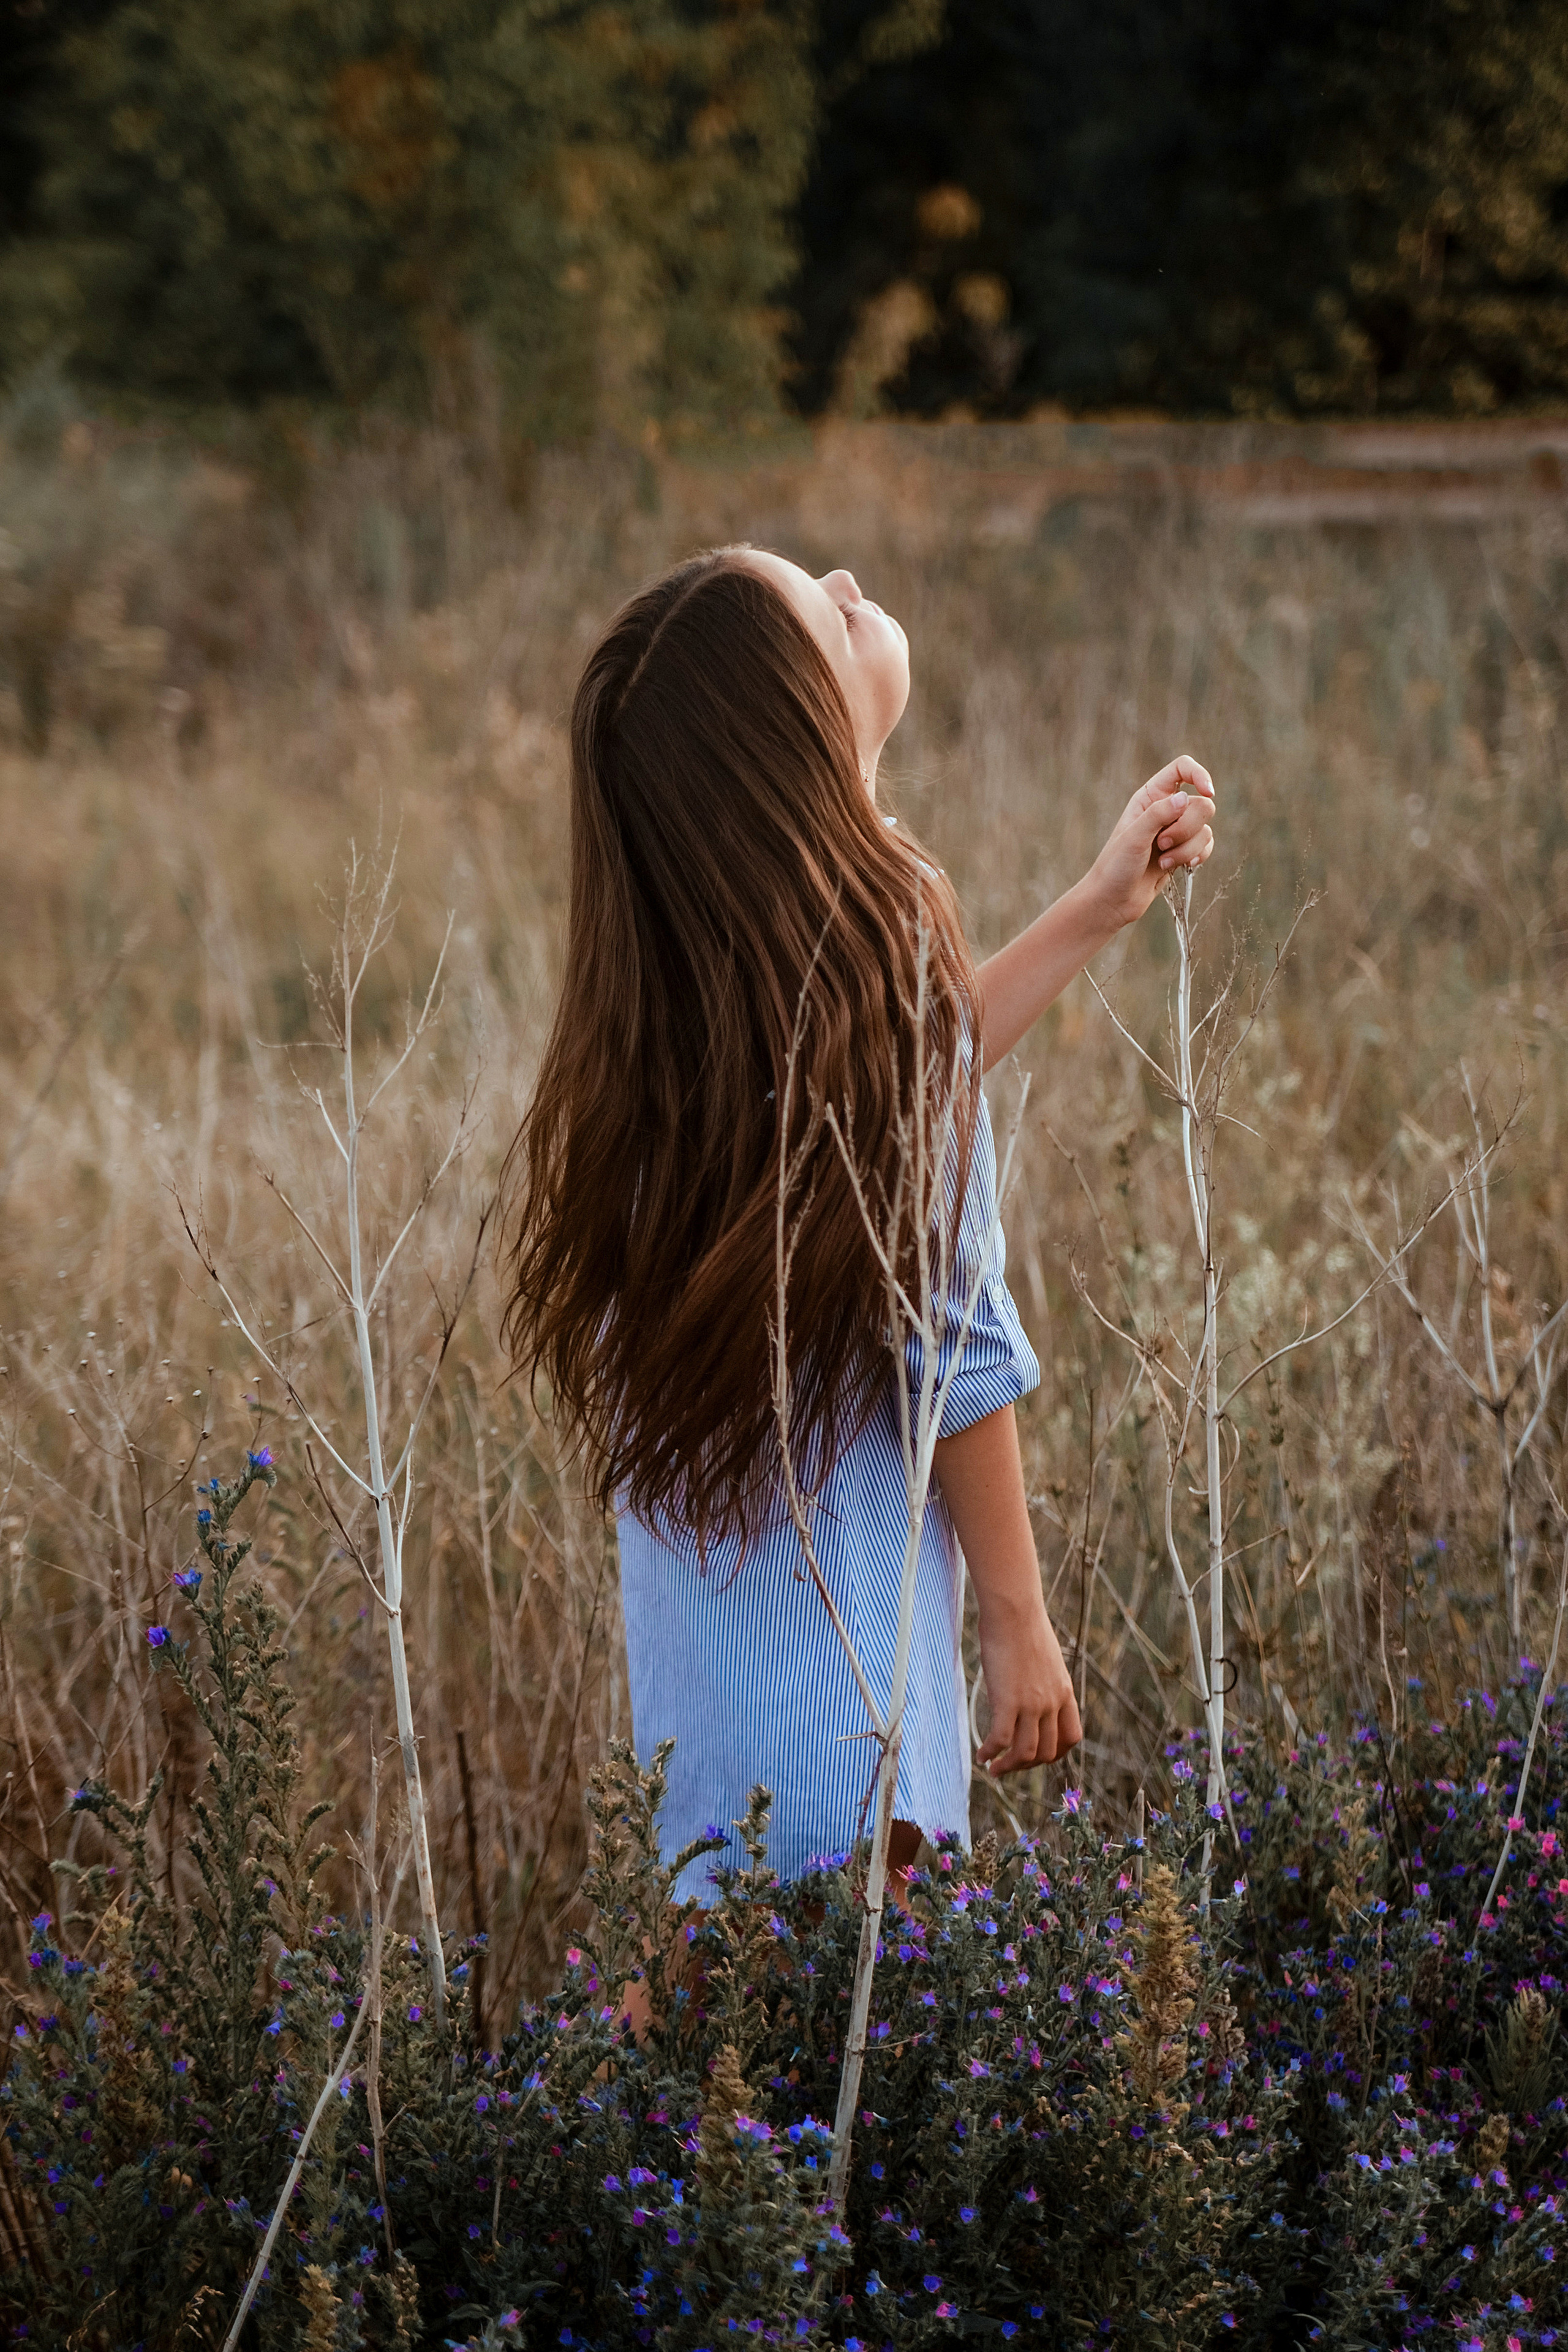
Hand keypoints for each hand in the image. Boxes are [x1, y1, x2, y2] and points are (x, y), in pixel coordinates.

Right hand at [975, 1599, 1082, 1774]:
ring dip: (1009, 1767)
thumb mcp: (1044, 1658)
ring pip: (1026, 1753)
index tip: (1038, 1755)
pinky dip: (991, 1753)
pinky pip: (1001, 1740)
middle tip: (1009, 1764)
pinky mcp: (1008, 1701)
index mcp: (1064, 1691)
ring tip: (994, 1769)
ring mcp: (1032, 1704)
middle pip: (1047, 1752)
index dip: (1056, 1753)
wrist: (1014, 1610)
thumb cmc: (1022, 1625)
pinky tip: (982, 1755)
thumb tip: (1029, 1687)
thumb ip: (1042, 1679)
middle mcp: (1052, 1702)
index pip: (1071, 1737)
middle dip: (1028, 1764)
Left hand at [1085, 754, 1215, 933]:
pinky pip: (1206, 845)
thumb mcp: (1134, 837)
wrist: (1113, 900)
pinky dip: (1197, 856)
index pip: (1182, 769)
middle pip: (1201, 804)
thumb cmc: (1116, 866)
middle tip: (1162, 843)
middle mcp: (1165, 809)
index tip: (1208, 792)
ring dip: (1187, 848)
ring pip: (1205, 828)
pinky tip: (1181, 866)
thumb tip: (1185, 798)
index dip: (1200, 775)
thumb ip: (1158, 814)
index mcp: (1150, 796)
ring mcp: (1176, 831)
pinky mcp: (1183, 851)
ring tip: (1163, 862)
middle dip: (1187, 827)